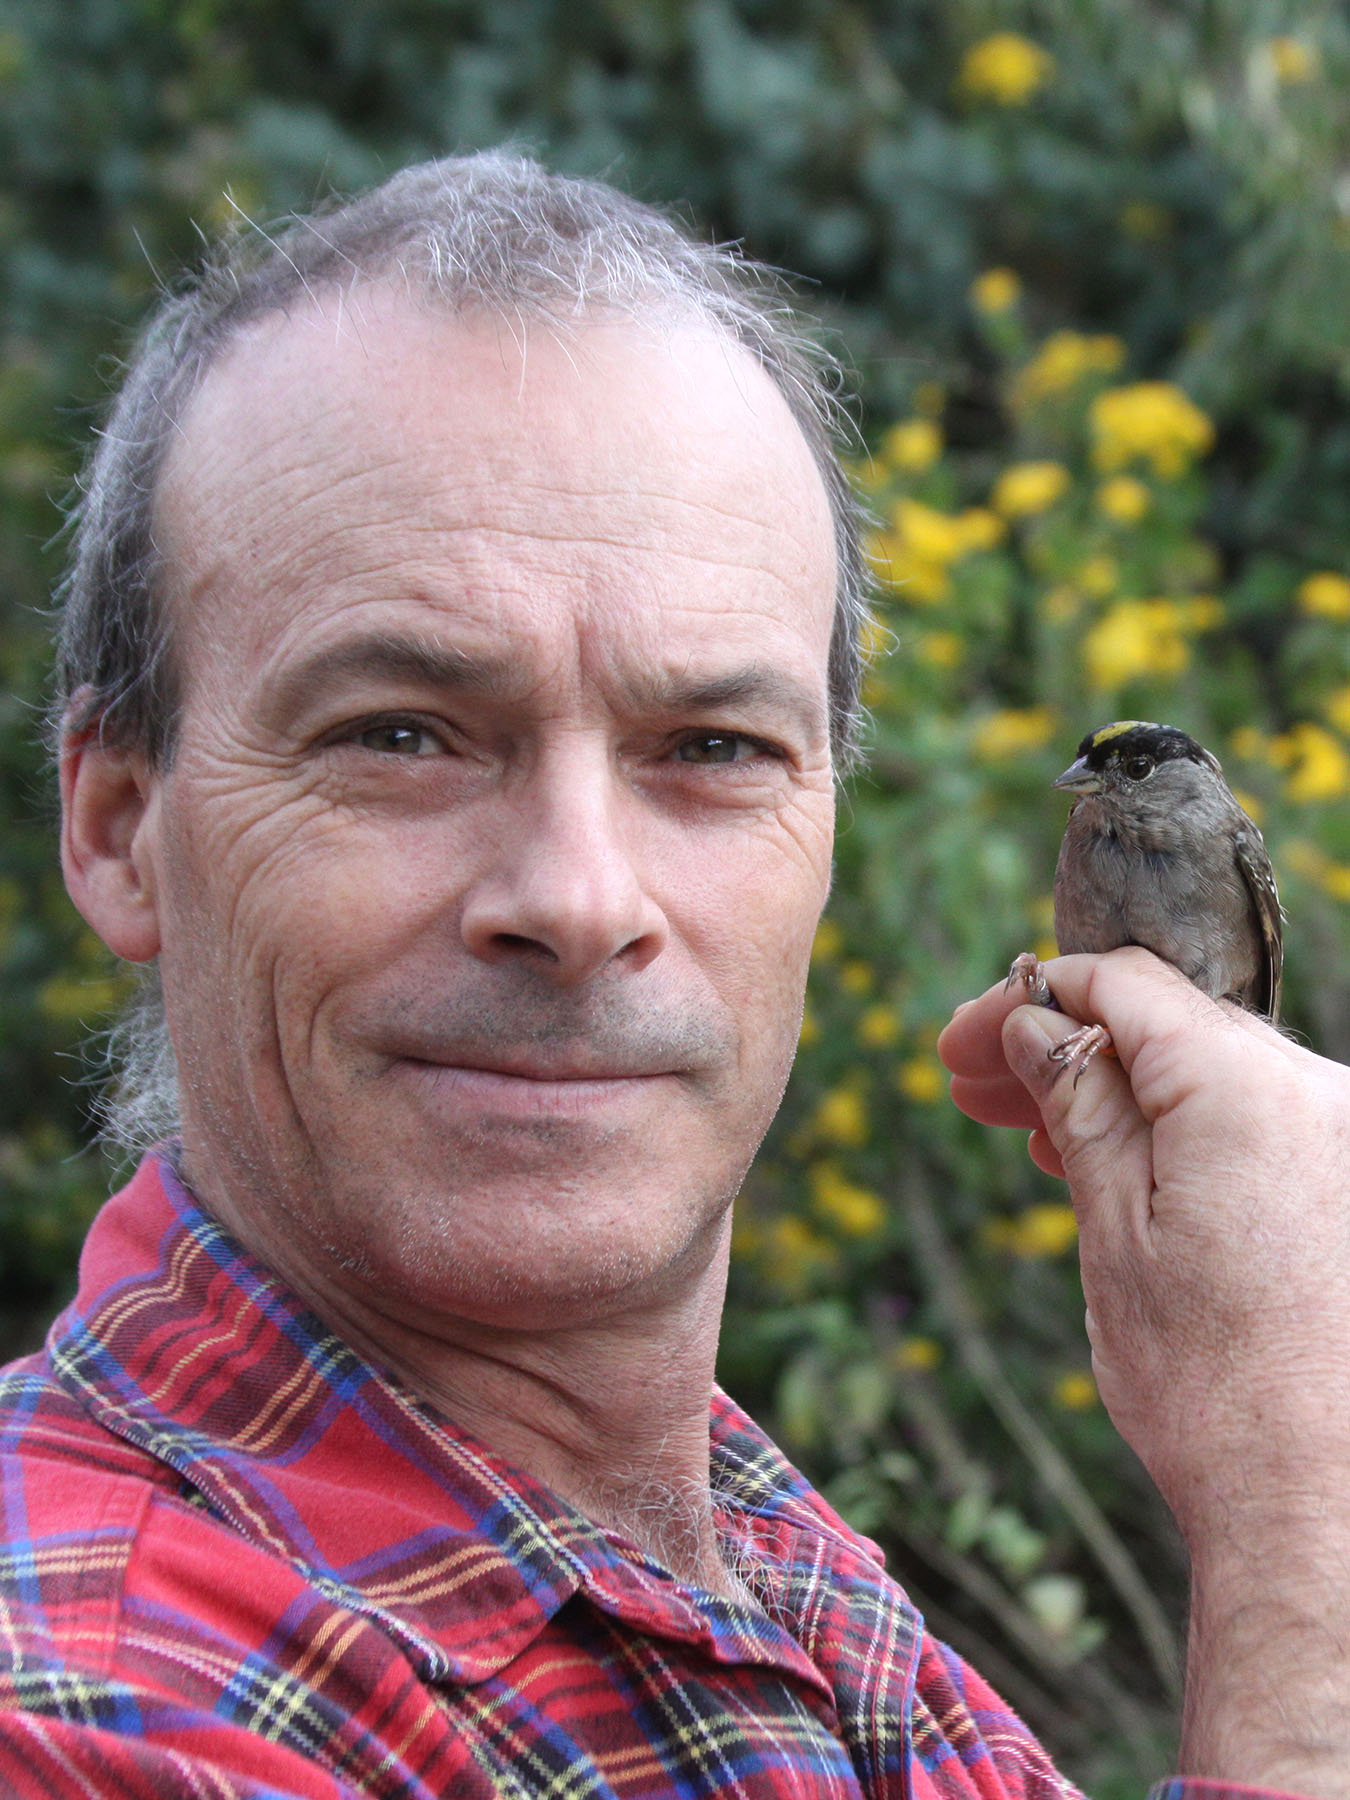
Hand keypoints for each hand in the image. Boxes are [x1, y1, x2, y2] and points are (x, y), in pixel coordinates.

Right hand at [939, 948, 1349, 1795]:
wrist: (1318, 1508)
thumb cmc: (1207, 1383)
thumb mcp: (1111, 1228)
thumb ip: (1075, 1102)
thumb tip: (1033, 1022)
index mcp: (1250, 1086)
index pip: (1124, 984)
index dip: (1029, 998)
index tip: (960, 1044)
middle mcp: (1318, 1092)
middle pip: (1166, 1025)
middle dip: (1062, 1045)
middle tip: (970, 1088)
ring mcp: (1342, 1140)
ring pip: (1205, 1075)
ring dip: (1112, 1091)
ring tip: (1023, 1133)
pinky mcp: (1346, 1187)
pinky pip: (1248, 1123)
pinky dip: (1173, 1131)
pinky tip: (1104, 1164)